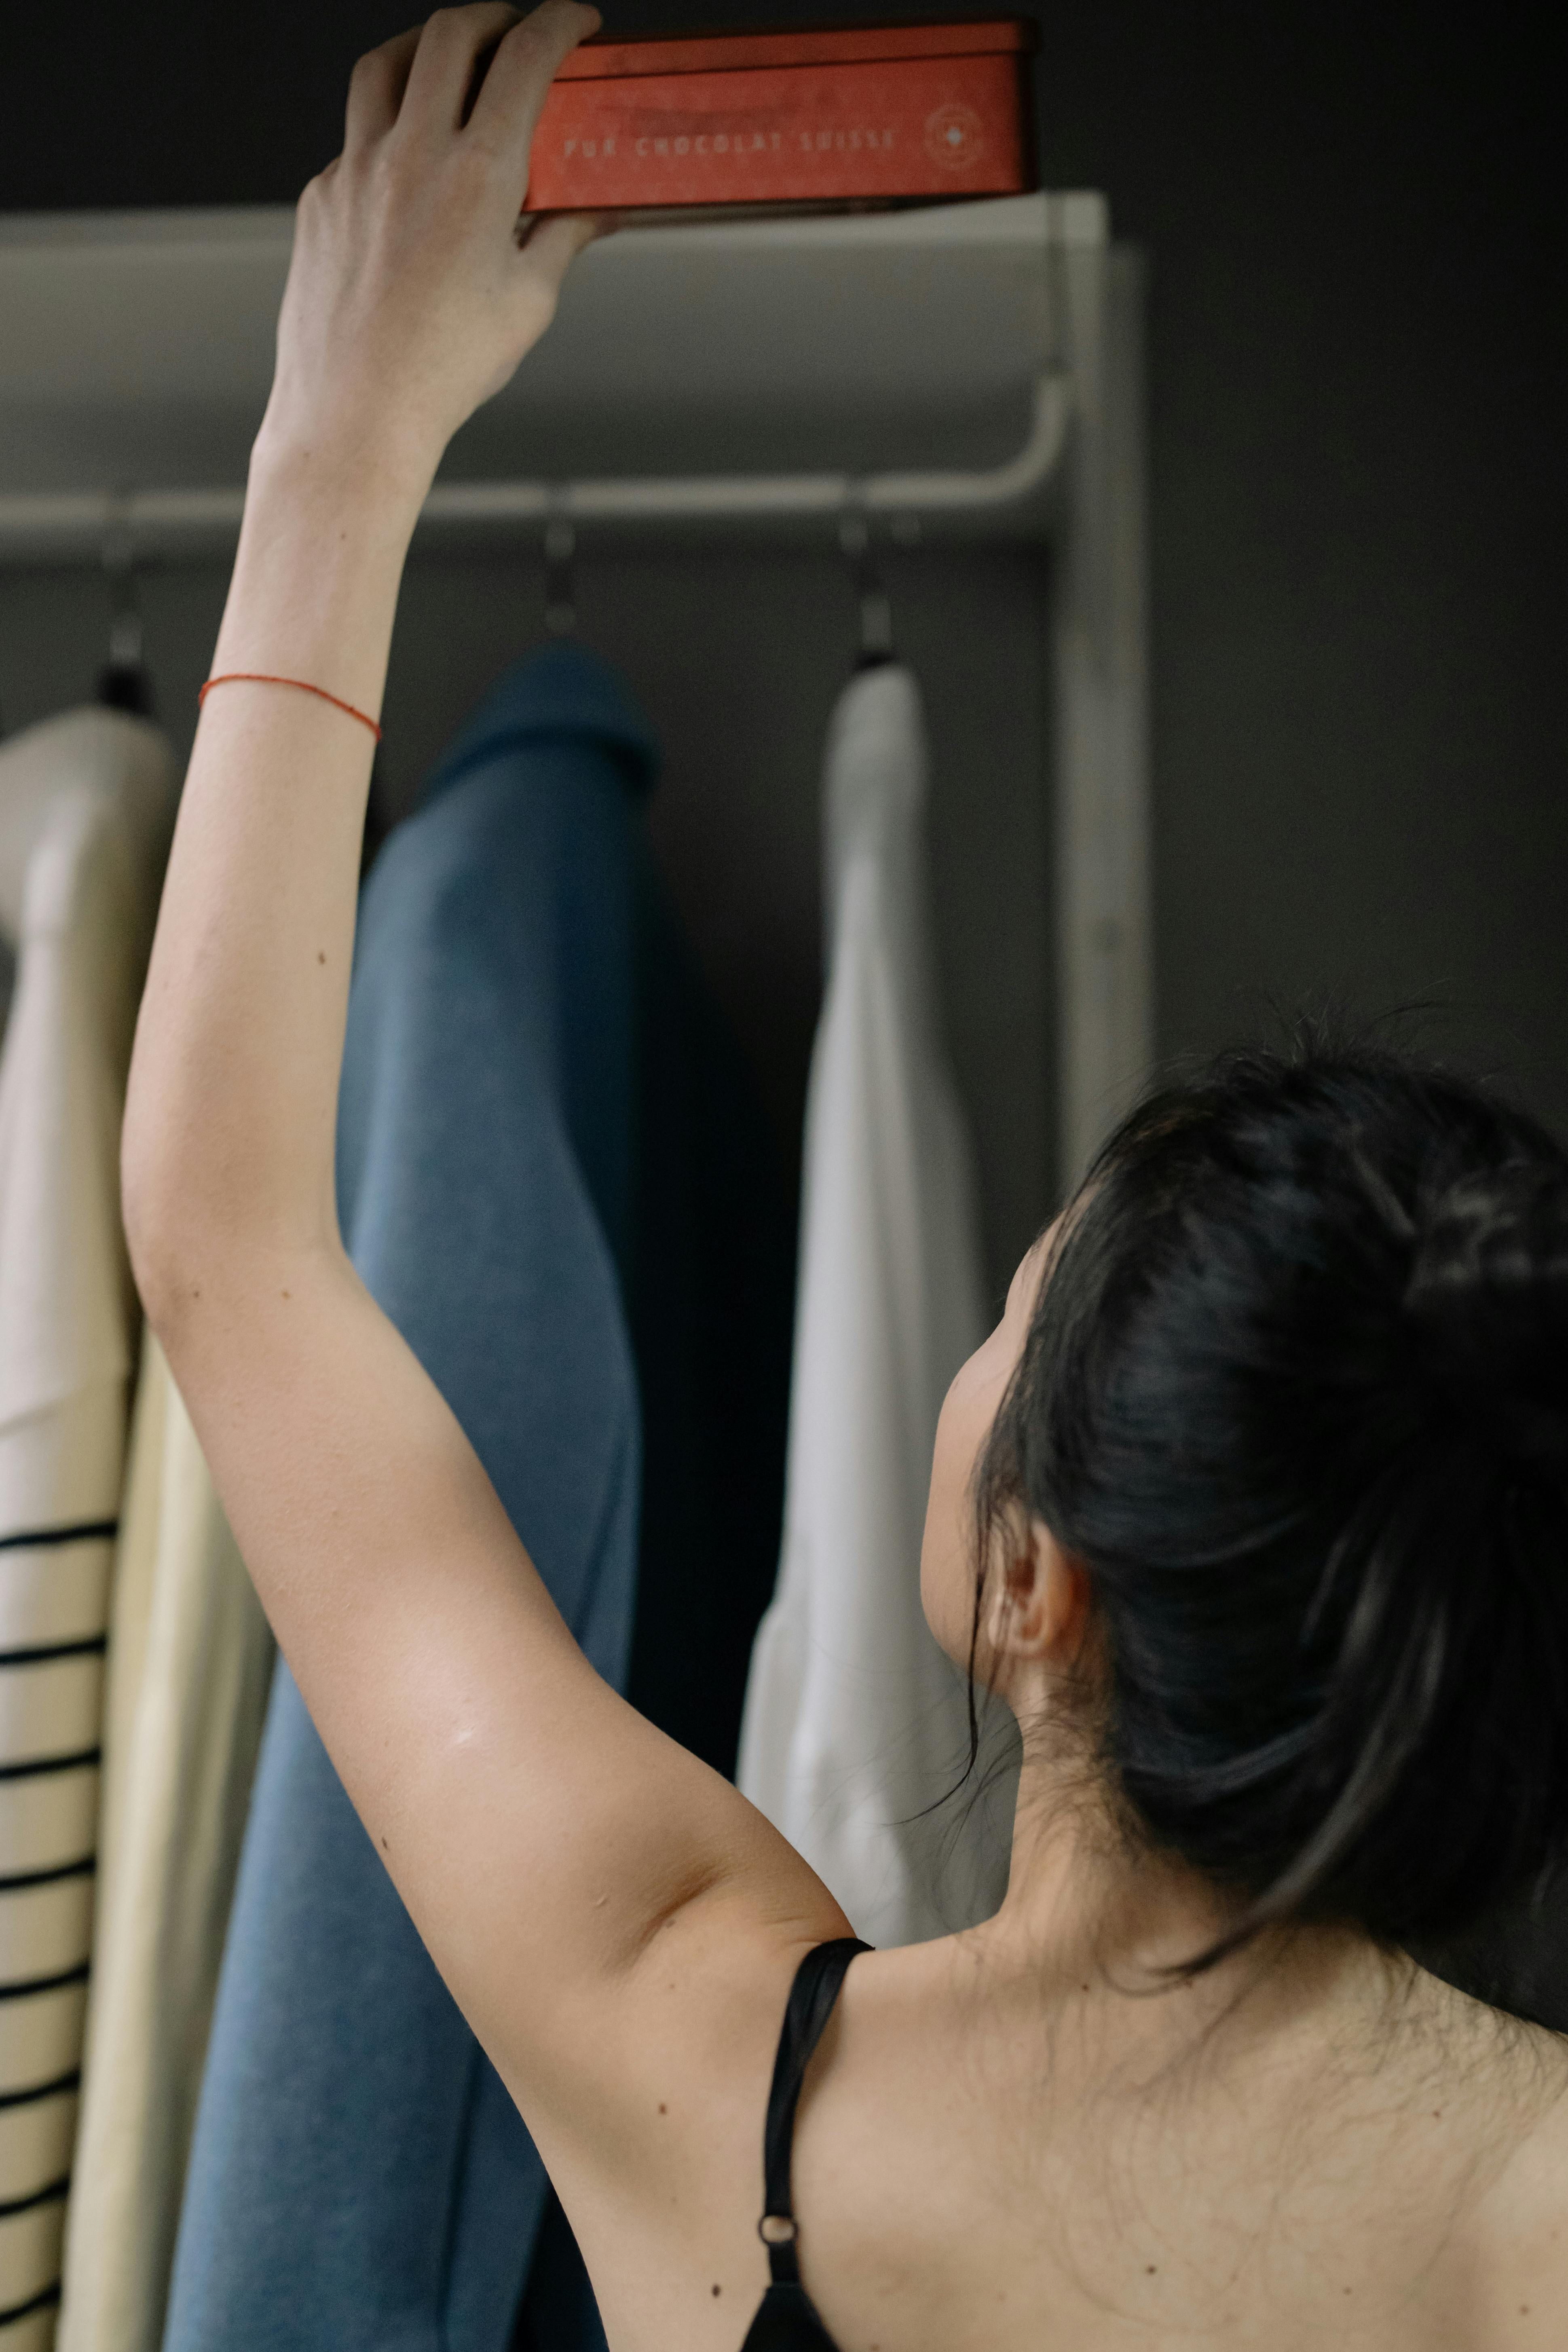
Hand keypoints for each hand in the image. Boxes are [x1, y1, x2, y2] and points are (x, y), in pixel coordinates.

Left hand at [257, 2, 607, 494]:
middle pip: (450, 33)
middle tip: (514, 26)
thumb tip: (596, 212)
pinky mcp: (321, 197)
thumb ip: (562, 239)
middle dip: (492, 15)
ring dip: (425, 45)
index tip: (576, 20)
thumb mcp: (526, 303)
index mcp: (478, 175)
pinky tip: (407, 163)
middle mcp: (411, 156)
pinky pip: (354, 139)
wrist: (357, 413)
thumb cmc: (442, 370)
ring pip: (386, 64)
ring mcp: (356, 170)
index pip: (525, 58)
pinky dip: (387, 130)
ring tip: (450, 58)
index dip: (558, 22)